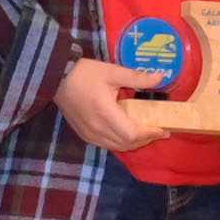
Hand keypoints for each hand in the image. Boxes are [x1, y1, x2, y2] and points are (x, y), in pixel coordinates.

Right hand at [52, 53, 172, 152]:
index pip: (133, 134)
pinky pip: (107, 145)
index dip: (150, 134)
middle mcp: (98, 129)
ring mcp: (90, 134)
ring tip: (145, 132)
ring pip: (117, 147)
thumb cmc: (84, 73)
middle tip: (159, 130)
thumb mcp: (112, 71)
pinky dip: (121, 142)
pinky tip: (126, 132)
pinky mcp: (84, 135)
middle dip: (146, 139)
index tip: (164, 128)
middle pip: (127, 144)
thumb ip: (137, 78)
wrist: (56, 77)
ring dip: (133, 142)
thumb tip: (161, 78)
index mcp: (106, 113)